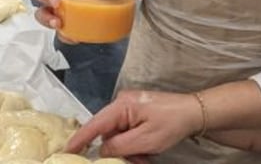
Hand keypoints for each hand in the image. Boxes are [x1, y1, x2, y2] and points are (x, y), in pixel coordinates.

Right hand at [65, 90, 202, 158]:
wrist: (194, 112)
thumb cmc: (172, 123)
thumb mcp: (144, 141)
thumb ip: (118, 146)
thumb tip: (100, 150)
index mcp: (122, 105)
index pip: (94, 124)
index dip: (79, 139)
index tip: (65, 151)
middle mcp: (122, 103)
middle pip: (107, 132)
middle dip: (116, 151)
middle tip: (134, 161)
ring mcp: (129, 107)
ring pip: (118, 135)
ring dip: (128, 150)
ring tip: (145, 158)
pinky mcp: (137, 112)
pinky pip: (127, 132)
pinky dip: (134, 145)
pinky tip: (146, 152)